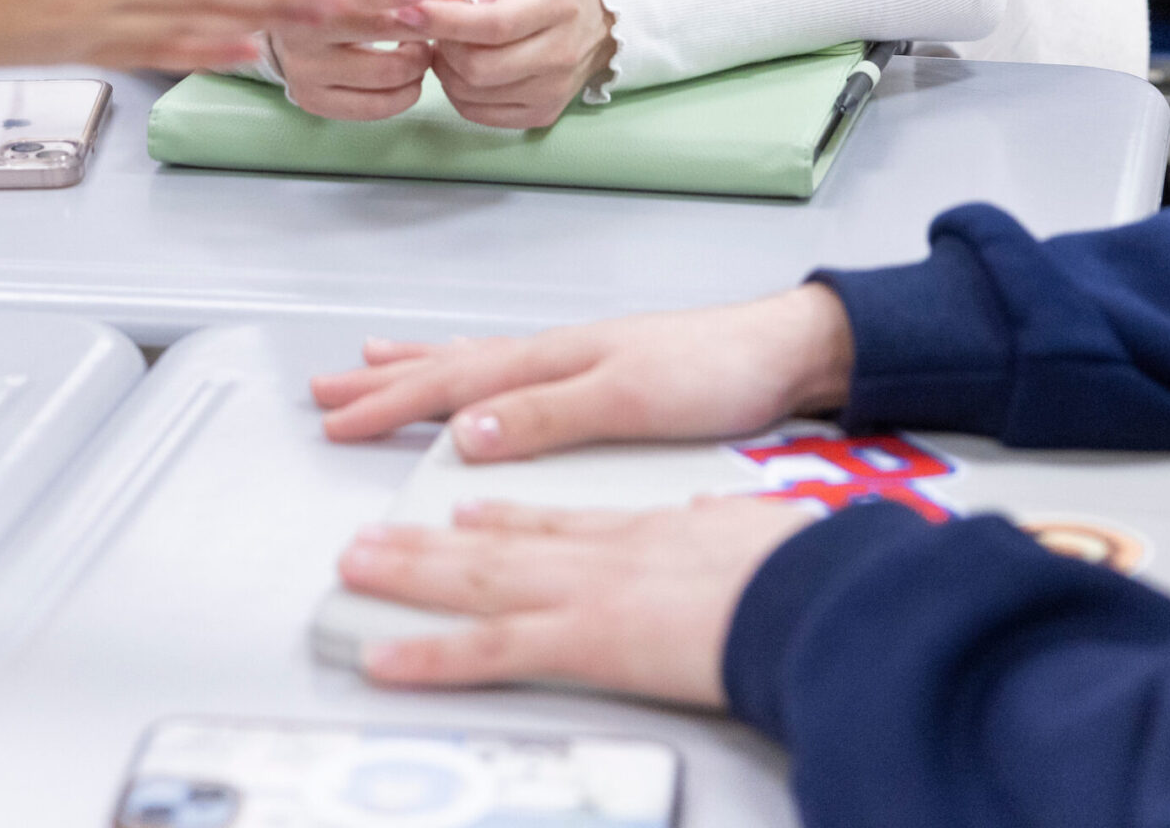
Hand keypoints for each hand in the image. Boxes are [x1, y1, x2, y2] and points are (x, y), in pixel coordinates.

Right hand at [269, 0, 441, 120]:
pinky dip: (404, 93)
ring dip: (418, 63)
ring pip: (385, 76)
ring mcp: (303, 70)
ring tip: (418, 49)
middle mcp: (298, 30)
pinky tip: (405, 74)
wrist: (290, 12)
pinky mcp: (313, 101)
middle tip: (433, 24)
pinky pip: (375, 108)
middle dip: (421, 28)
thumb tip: (445, 0)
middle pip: (378, 33)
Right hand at [310, 287, 856, 459]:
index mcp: (553, 360)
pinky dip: (472, 370)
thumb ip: (546, 417)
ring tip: (370, 365)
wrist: (787, 354)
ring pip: (474, 363)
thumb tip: (466, 432)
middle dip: (382, 383)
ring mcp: (576, 360)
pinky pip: (508, 369)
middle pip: (449, 366)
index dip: (390, 405)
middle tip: (322, 393)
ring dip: (417, 368)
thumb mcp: (630, 402)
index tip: (335, 423)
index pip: (452, 383)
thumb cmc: (719, 374)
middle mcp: (555, 354)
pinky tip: (474, 378)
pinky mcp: (602, 374)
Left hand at [337, 495, 814, 704]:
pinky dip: (431, 655)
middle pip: (498, 542)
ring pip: (476, 579)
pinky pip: (489, 651)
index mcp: (648, 532)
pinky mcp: (582, 640)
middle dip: (429, 540)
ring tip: (356, 565)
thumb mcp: (763, 528)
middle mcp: (603, 554)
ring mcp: (586, 592)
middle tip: (375, 534)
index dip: (506, 517)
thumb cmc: (803, 566)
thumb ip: (726, 526)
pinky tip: (386, 659)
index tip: (470, 511)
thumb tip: (716, 520)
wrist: (813, 589)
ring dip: (409, 573)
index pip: (559, 521)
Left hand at [409, 0, 613, 128]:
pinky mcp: (542, 113)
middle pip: (479, 67)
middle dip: (443, 46)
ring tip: (450, 43)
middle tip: (436, 26)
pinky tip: (461, 68)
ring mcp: (552, 90)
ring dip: (447, 69)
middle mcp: (560, 54)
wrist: (603, 21)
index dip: (446, 21)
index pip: (494, 24)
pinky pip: (482, 114)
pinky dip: (459, 92)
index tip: (410, 11)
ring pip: (474, 93)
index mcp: (560, 6)